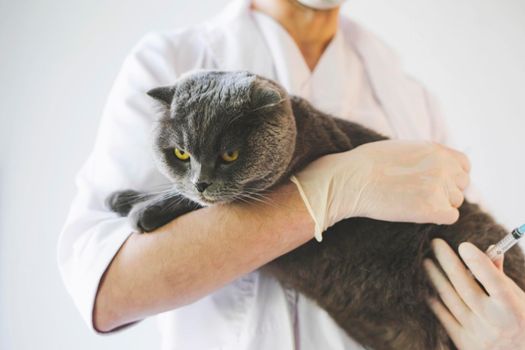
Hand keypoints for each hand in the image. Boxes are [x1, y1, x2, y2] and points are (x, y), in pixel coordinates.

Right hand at [290, 140, 469, 240]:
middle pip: (461, 185)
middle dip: (445, 191)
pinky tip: (417, 213)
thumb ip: (423, 156)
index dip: (451, 176)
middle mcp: (443, 166)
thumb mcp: (401, 148)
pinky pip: (451, 217)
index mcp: (436, 149)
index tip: (435, 183)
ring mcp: (439, 187)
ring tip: (412, 202)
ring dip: (439, 205)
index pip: (464, 165)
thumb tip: (431, 168)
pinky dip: (437, 217)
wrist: (352, 179)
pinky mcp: (432, 208)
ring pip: (455, 202)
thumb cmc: (366, 164)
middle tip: (419, 196)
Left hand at [424, 239, 524, 349]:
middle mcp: (495, 321)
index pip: (494, 281)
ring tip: (426, 261)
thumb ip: (500, 278)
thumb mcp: (519, 301)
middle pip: (465, 287)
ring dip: (435, 277)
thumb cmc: (521, 323)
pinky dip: (433, 299)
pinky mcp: (464, 343)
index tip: (464, 245)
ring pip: (450, 300)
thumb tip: (490, 250)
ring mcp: (478, 334)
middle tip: (435, 243)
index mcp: (512, 308)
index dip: (478, 263)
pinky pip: (443, 316)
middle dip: (448, 262)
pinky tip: (425, 285)